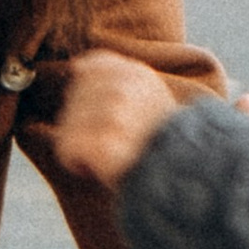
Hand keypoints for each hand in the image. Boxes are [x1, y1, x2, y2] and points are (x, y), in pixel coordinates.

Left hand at [45, 50, 180, 187]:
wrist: (181, 182)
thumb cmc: (159, 146)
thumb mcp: (149, 99)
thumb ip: (114, 76)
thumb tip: (77, 66)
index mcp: (139, 74)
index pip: (90, 67)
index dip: (91, 95)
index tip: (113, 117)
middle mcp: (125, 88)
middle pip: (74, 98)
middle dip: (86, 123)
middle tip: (119, 142)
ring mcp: (114, 115)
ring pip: (68, 126)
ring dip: (84, 145)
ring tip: (114, 156)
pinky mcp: (102, 143)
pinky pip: (67, 150)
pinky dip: (78, 164)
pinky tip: (102, 169)